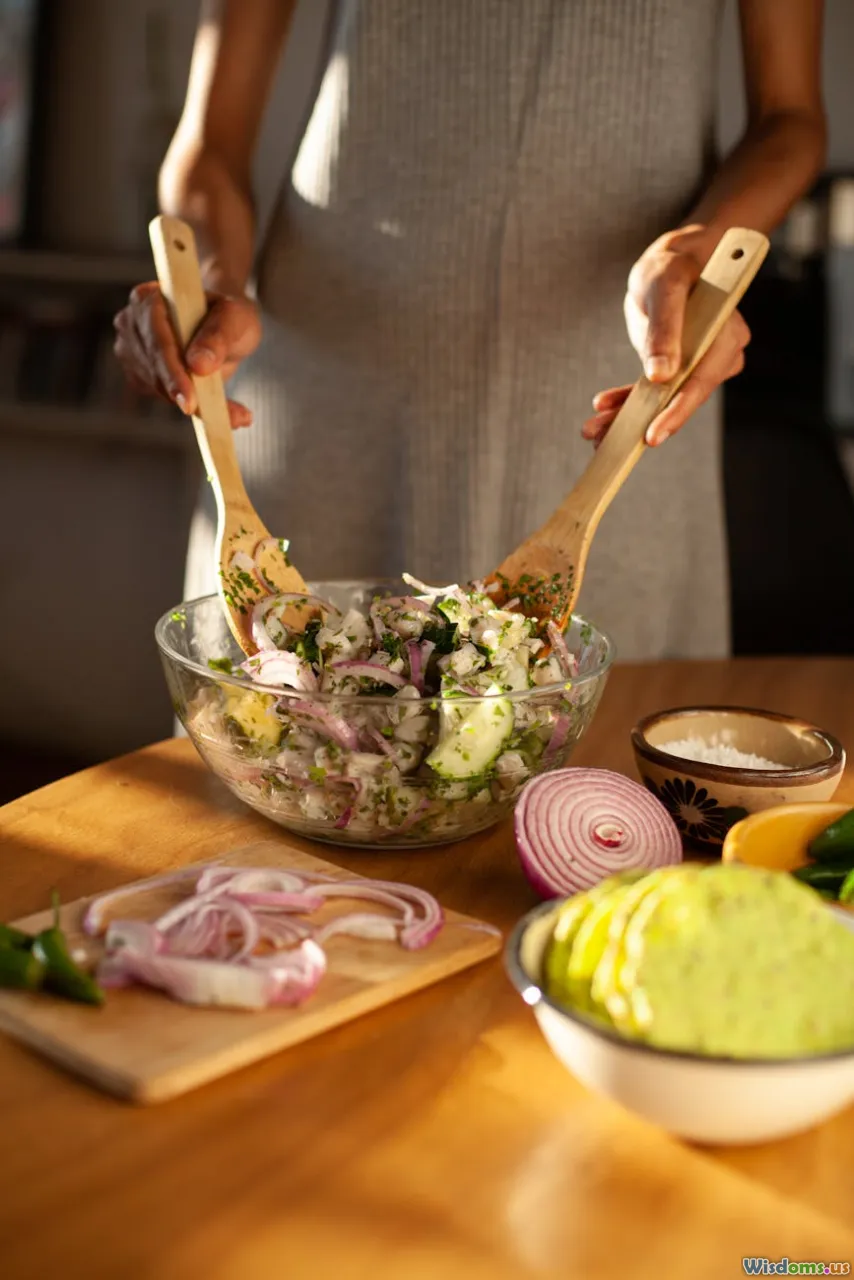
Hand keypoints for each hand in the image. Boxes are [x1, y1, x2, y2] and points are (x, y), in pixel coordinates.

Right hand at [113, 283, 261, 428]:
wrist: (223, 326)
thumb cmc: (227, 315)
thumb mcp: (234, 318)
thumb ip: (218, 336)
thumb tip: (198, 365)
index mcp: (148, 299)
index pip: (156, 339)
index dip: (172, 372)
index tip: (190, 401)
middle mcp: (131, 323)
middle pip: (153, 368)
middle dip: (185, 393)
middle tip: (222, 417)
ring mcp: (131, 350)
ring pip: (157, 388)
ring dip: (195, 404)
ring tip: (236, 413)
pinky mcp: (139, 375)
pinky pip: (162, 398)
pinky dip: (193, 407)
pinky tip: (217, 408)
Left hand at [583, 226, 750, 447]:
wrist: (670, 262)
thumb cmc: (672, 266)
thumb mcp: (665, 287)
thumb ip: (664, 329)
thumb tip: (661, 376)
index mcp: (726, 336)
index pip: (701, 381)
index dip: (676, 410)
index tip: (652, 435)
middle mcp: (719, 356)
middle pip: (680, 398)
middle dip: (642, 421)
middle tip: (603, 439)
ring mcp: (699, 365)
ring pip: (663, 400)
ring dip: (626, 417)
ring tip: (593, 430)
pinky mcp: (678, 368)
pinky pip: (653, 392)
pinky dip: (626, 403)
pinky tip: (603, 408)